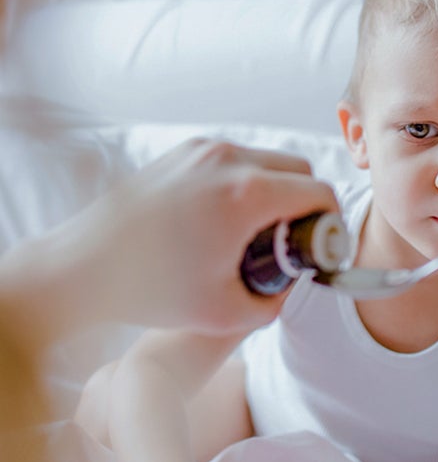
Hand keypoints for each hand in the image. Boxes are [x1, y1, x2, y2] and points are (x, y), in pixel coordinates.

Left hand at [0, 139, 338, 338]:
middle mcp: (227, 159)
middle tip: (288, 241)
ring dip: (276, 191)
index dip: (331, 221)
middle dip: (306, 204)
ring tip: (253, 232)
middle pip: (299, 169)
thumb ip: (274, 301)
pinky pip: (235, 160)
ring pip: (268, 160)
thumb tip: (288, 282)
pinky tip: (224, 219)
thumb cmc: (149, 289)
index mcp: (246, 194)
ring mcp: (202, 150)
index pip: (319, 191)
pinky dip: (246, 183)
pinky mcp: (183, 152)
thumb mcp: (225, 312)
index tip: (319, 245)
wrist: (82, 267)